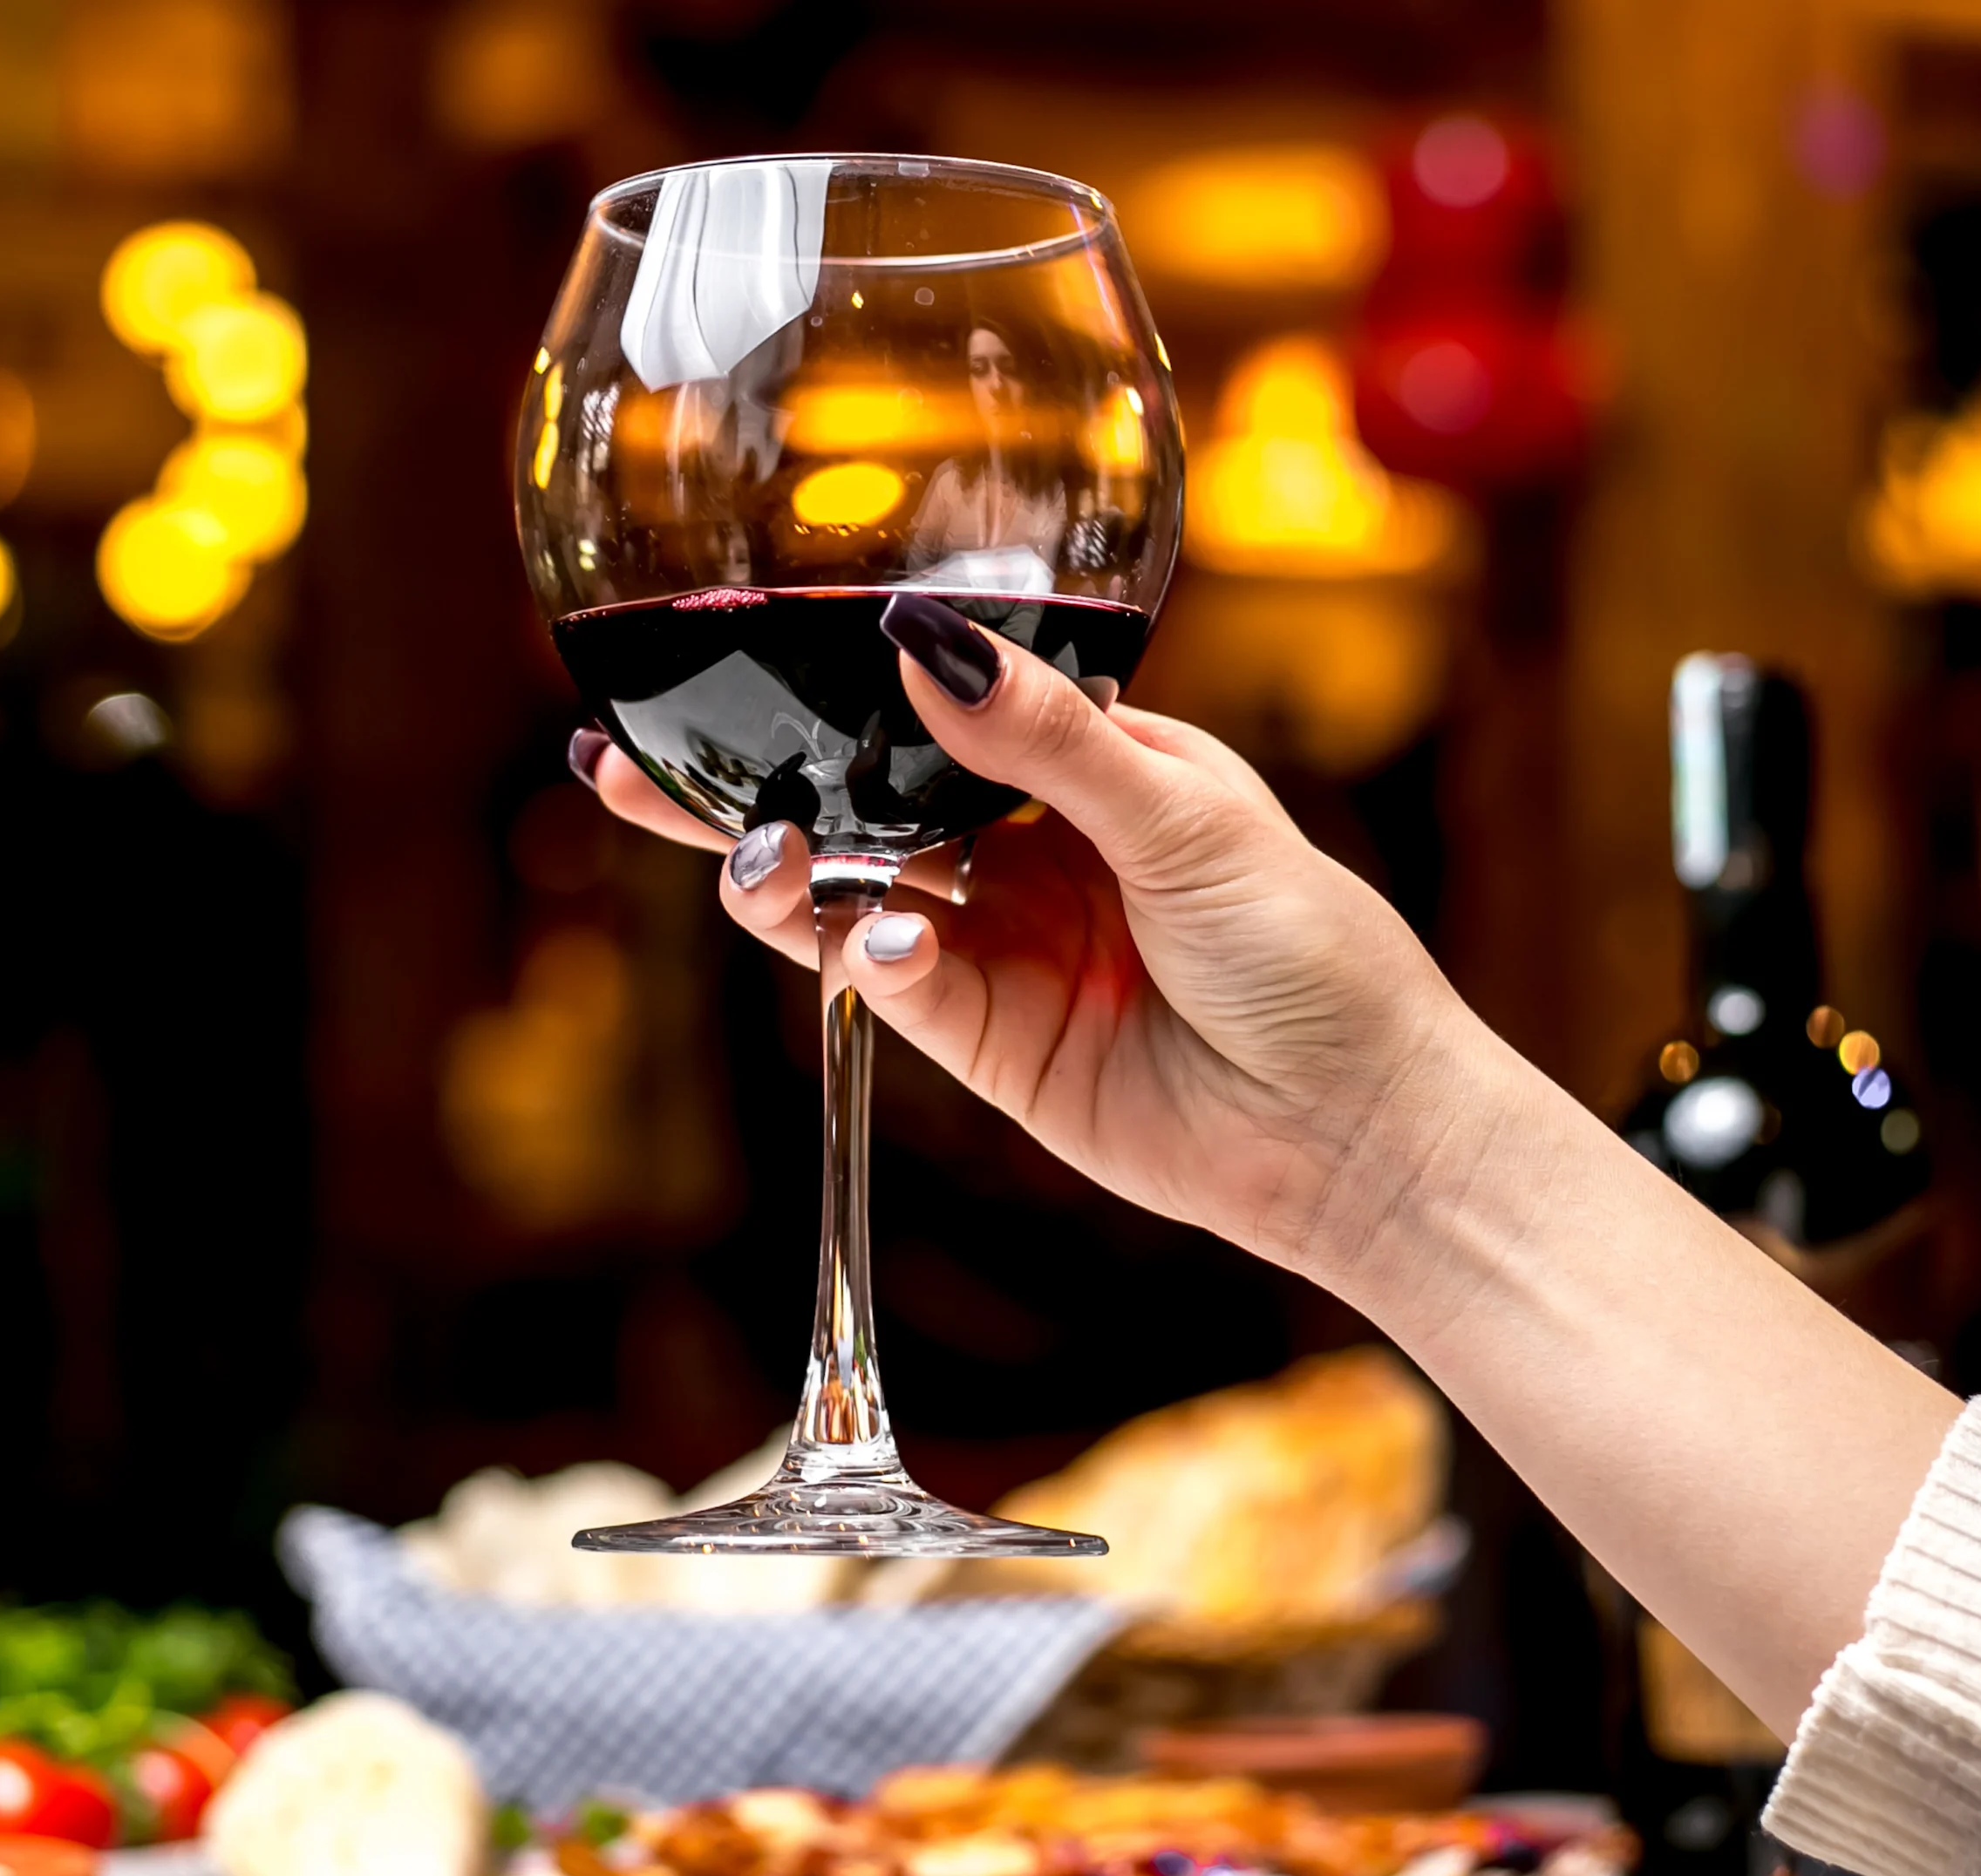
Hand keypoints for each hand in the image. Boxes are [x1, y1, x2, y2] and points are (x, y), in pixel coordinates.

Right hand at [576, 624, 1516, 1285]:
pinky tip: (891, 937)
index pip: (932, 709)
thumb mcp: (1184, 816)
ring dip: (788, 873)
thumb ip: (1045, 739)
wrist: (1356, 1128)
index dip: (830, 692)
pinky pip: (896, 983)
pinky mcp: (989, 1042)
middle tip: (624, 764)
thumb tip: (923, 642)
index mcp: (1090, 767)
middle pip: (857, 804)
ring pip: (851, 894)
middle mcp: (1029, 852)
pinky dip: (874, 953)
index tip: (724, 657)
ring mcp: (1003, 948)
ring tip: (758, 856)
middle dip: (748, 787)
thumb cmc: (1313, 954)